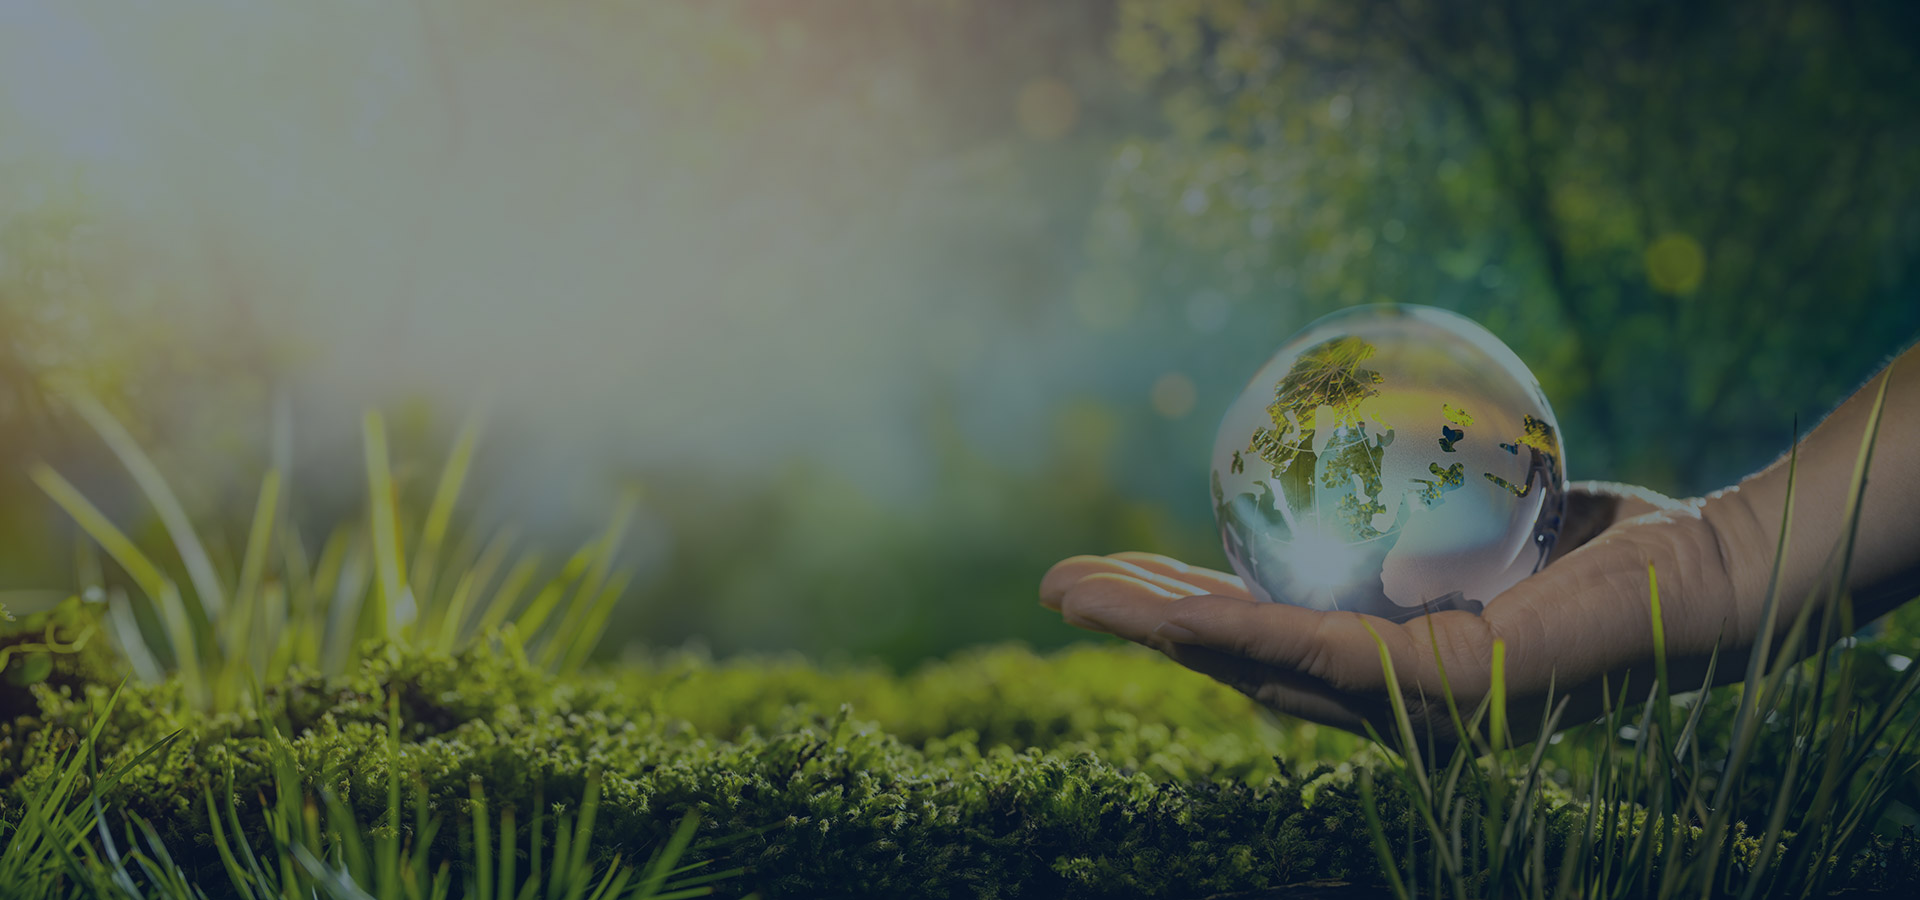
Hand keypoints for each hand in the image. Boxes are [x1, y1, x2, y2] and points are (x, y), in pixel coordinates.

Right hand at [1039, 482, 1753, 746]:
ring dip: (1155, 632)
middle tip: (1058, 588)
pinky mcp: (1445, 696)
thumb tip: (1366, 467)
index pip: (1272, 640)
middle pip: (1243, 667)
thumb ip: (1425, 510)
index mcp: (1400, 669)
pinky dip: (1233, 624)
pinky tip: (1168, 604)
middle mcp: (1397, 707)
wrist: (1720, 573)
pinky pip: (1318, 649)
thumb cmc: (1622, 540)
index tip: (1127, 573)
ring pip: (1256, 667)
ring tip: (1072, 594)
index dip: (1188, 612)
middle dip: (1143, 630)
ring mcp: (1417, 711)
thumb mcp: (1496, 514)